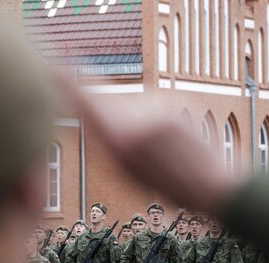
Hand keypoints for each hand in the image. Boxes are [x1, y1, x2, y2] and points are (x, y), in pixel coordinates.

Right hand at [59, 74, 234, 214]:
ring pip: (128, 106)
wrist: (213, 183)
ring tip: (155, 151)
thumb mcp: (126, 174)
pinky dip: (148, 120)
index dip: (69, 84)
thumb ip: (106, 144)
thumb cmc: (167, 187)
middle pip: (108, 104)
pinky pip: (146, 107)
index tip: (55, 69)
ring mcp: (158, 105)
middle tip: (127, 148)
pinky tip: (166, 143)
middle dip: (104, 117)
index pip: (88, 102)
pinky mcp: (173, 102)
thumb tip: (92, 119)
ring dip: (131, 122)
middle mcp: (138, 115)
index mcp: (121, 138)